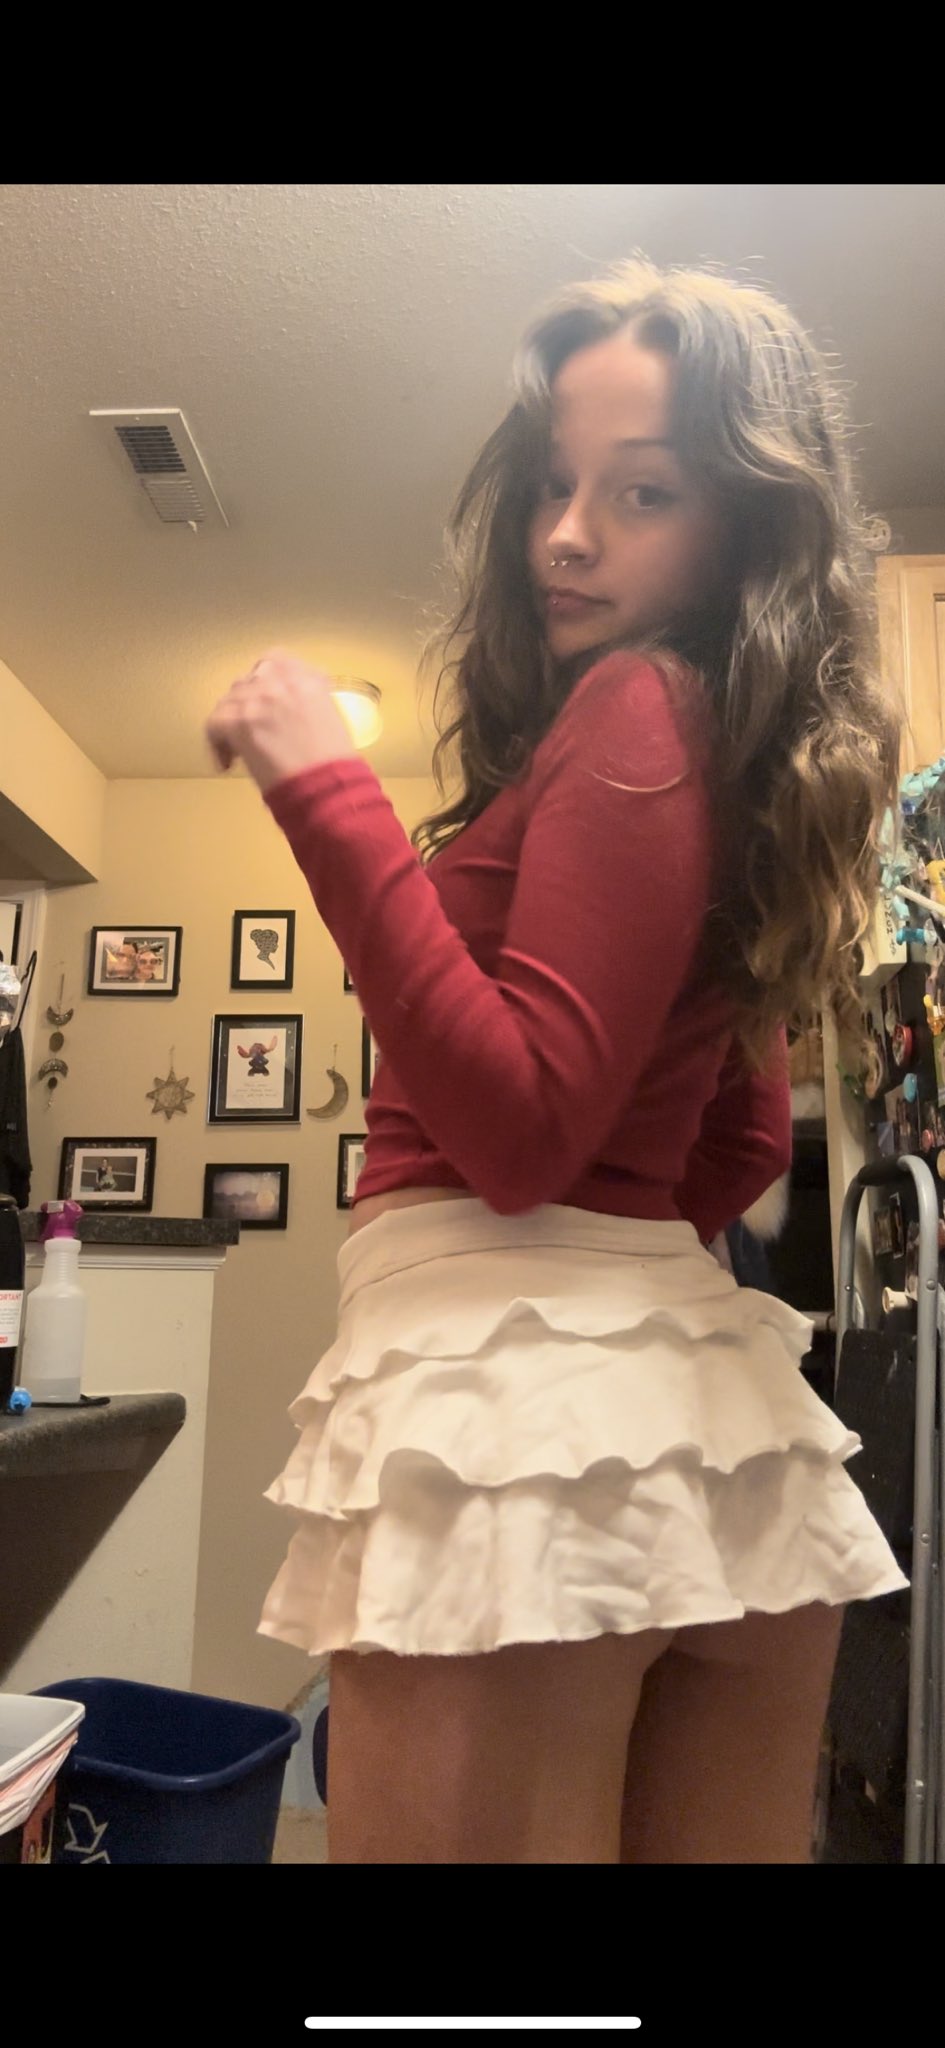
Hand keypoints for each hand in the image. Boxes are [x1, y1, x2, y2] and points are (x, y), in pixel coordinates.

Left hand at [206, 650, 355, 794]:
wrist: (325, 787)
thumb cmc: (335, 764)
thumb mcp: (329, 718)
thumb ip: (307, 702)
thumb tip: (290, 710)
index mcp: (305, 679)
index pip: (275, 660)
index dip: (268, 680)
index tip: (272, 700)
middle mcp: (278, 681)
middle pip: (248, 681)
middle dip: (249, 704)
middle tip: (255, 729)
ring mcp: (256, 699)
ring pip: (229, 701)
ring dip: (233, 721)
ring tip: (241, 748)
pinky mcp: (238, 722)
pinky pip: (214, 723)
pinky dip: (217, 744)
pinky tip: (228, 763)